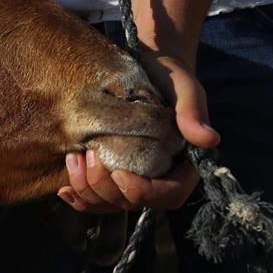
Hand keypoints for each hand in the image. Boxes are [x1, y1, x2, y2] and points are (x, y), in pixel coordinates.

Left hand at [57, 48, 218, 212]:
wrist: (144, 68)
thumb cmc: (167, 75)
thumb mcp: (182, 86)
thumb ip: (193, 111)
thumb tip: (209, 140)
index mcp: (183, 165)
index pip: (170, 195)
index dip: (144, 193)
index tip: (121, 175)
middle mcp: (159, 178)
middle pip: (133, 204)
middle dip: (106, 189)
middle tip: (87, 157)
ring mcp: (134, 179)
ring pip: (110, 204)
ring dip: (88, 190)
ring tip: (72, 159)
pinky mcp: (112, 174)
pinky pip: (95, 198)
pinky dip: (79, 196)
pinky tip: (63, 188)